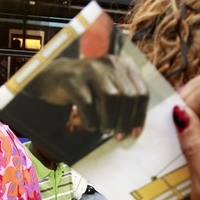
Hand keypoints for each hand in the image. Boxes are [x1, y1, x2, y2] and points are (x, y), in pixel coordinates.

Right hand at [28, 56, 148, 139]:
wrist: (58, 76)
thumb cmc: (90, 87)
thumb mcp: (111, 87)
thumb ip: (125, 101)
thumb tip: (134, 128)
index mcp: (124, 65)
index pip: (141, 92)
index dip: (140, 116)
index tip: (134, 134)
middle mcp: (110, 63)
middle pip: (128, 96)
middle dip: (125, 120)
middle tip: (119, 136)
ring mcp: (91, 69)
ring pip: (110, 98)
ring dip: (110, 120)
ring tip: (106, 130)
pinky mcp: (74, 80)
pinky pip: (88, 104)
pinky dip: (91, 120)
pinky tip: (91, 126)